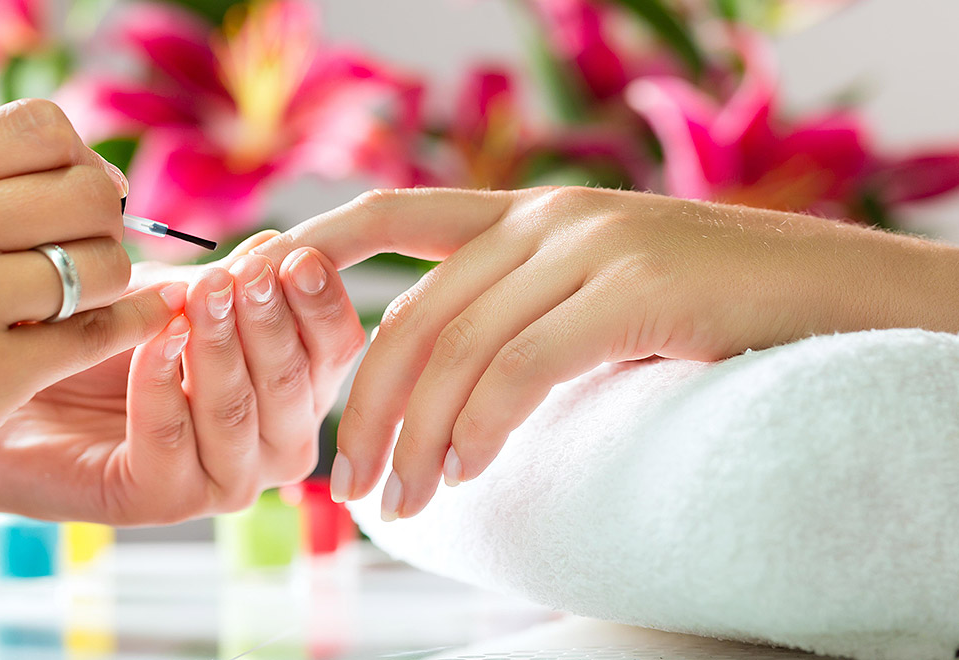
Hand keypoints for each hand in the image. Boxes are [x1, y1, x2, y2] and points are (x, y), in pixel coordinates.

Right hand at [0, 100, 178, 547]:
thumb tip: (90, 174)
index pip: (41, 127)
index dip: (80, 162)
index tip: (80, 199)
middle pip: (86, 192)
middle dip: (106, 225)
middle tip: (88, 256)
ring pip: (103, 263)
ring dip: (111, 285)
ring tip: (79, 304)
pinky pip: (99, 332)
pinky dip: (130, 327)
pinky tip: (131, 326)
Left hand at [0, 235, 364, 524]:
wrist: (7, 385)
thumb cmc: (100, 337)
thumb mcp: (171, 295)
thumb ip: (227, 283)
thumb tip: (281, 246)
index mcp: (295, 387)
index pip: (335, 346)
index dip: (321, 301)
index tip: (296, 257)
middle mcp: (274, 440)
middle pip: (295, 382)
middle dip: (270, 321)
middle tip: (246, 275)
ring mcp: (224, 478)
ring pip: (239, 413)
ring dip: (219, 350)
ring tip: (200, 298)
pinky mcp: (164, 501)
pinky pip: (174, 439)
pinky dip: (162, 384)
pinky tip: (151, 341)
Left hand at [252, 186, 958, 519]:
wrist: (832, 296)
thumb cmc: (709, 313)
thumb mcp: (596, 298)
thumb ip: (522, 317)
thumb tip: (442, 395)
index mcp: (527, 214)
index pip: (390, 215)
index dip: (317, 251)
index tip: (265, 307)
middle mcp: (547, 218)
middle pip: (413, 313)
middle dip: (365, 404)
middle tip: (349, 482)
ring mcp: (589, 245)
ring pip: (459, 347)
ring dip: (416, 437)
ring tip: (403, 502)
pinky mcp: (633, 287)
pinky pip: (522, 366)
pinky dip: (479, 425)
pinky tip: (464, 470)